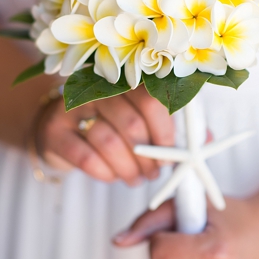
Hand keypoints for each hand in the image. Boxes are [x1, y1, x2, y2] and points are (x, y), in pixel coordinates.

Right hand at [35, 86, 174, 185]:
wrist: (55, 128)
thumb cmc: (104, 124)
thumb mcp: (135, 117)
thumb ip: (168, 125)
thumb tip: (205, 140)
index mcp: (120, 80)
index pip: (149, 99)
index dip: (164, 130)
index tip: (170, 152)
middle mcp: (93, 89)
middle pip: (130, 123)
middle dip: (148, 156)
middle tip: (154, 172)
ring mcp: (69, 109)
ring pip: (109, 142)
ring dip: (129, 168)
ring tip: (136, 178)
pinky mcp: (54, 133)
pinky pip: (86, 157)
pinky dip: (106, 172)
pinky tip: (112, 175)